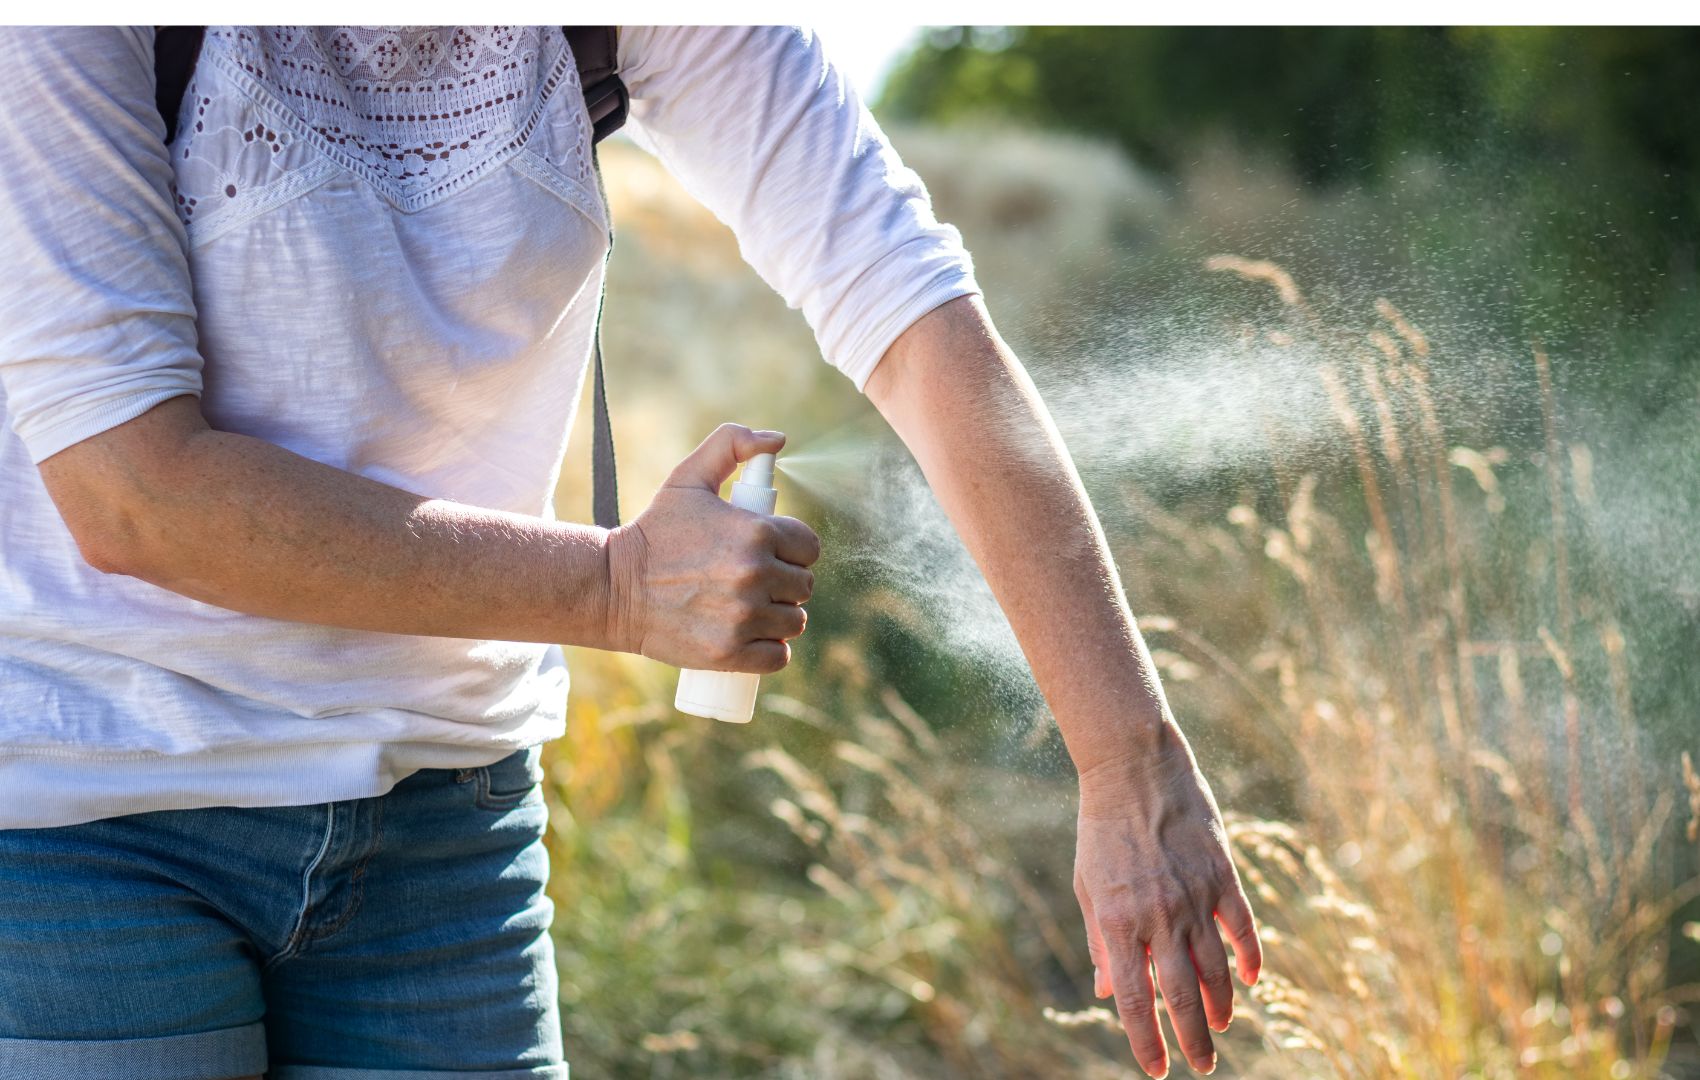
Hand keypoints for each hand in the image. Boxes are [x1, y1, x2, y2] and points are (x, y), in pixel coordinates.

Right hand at [605, 424, 818, 671]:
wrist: (614, 587)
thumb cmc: (655, 531)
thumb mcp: (687, 478)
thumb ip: (731, 445)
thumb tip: (777, 439)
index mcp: (757, 532)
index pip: (809, 546)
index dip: (793, 550)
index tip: (772, 554)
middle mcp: (755, 575)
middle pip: (803, 586)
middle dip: (785, 583)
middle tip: (754, 581)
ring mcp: (743, 617)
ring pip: (794, 622)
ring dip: (780, 618)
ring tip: (751, 609)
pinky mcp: (730, 653)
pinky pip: (778, 656)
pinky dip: (770, 650)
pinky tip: (753, 638)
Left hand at [1073, 723, 1262, 1077]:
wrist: (1132, 767)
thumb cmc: (1101, 828)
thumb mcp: (1088, 886)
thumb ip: (1100, 940)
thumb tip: (1107, 991)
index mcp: (1118, 920)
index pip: (1135, 998)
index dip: (1146, 1040)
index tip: (1156, 1070)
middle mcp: (1159, 915)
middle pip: (1183, 995)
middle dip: (1193, 1039)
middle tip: (1203, 1067)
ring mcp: (1195, 895)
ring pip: (1217, 968)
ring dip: (1221, 1004)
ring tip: (1219, 1027)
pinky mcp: (1222, 874)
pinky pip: (1243, 927)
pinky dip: (1250, 958)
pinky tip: (1251, 980)